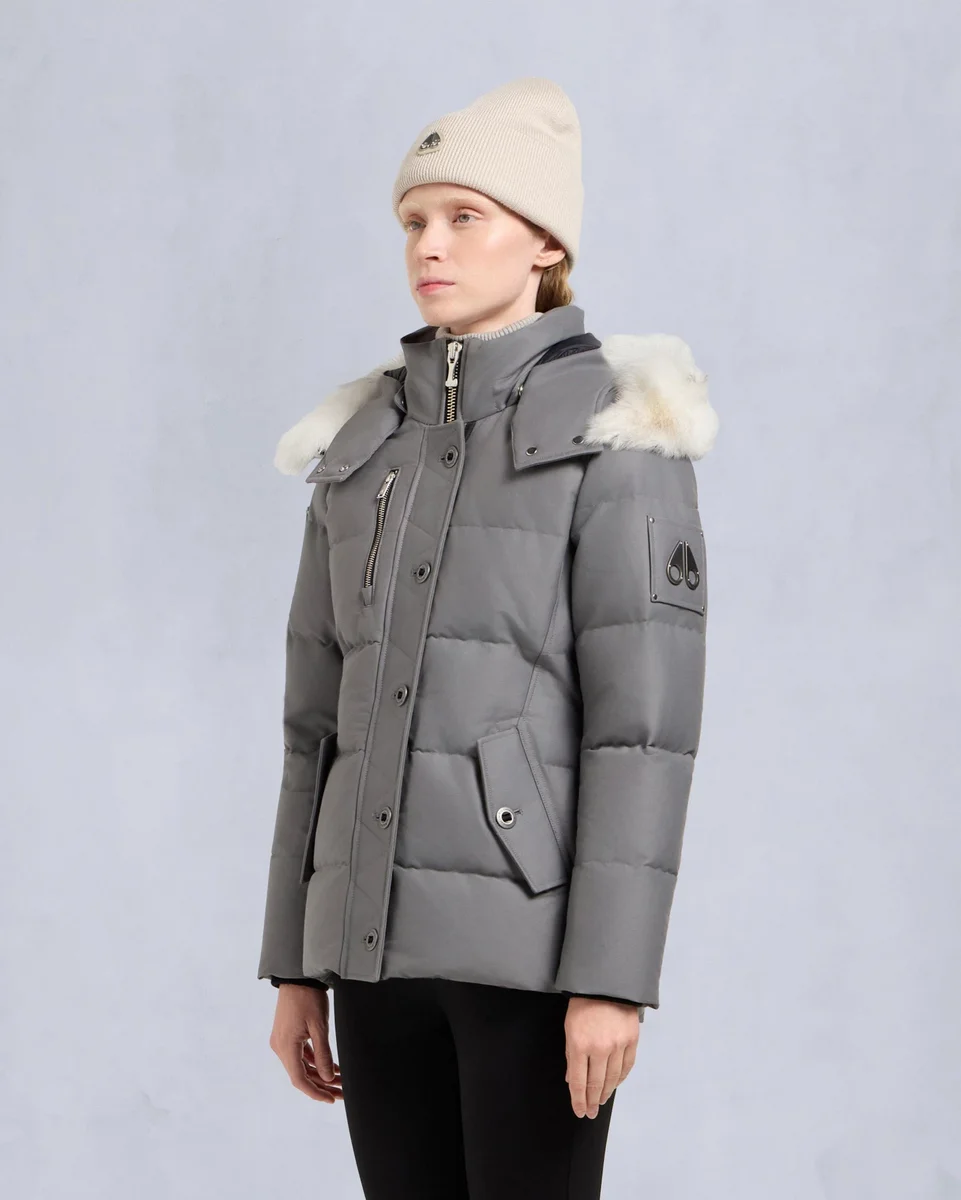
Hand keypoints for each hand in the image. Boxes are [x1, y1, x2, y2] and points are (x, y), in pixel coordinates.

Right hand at [269, 983, 342, 1103]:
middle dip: (322, 1085)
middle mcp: (280, 1047)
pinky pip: (300, 1055)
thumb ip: (323, 1054)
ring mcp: (282, 1041)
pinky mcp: (287, 1035)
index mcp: (286, 1047)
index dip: (315, 1093)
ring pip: (302, 1066)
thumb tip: (329, 1078)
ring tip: (340, 1081)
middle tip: (342, 1093)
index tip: (331, 1099)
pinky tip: (331, 1067)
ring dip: (320, 1074)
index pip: (299, 1080)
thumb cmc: (309, 998)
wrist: (298, 977)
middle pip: (301, 1075)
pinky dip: (314, 1062)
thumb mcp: (319, 1026)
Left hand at [564, 996, 639, 1117]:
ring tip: (601, 1102)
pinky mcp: (631, 1040)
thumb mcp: (570, 1028)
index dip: (578, 1100)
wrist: (606, 983)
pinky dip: (620, 1079)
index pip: (578, 1082)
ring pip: (612, 1078)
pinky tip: (614, 1085)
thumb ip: (571, 1055)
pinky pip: (626, 1067)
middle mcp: (599, 1048)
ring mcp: (617, 1045)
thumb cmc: (583, 1004)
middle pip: (596, 1084)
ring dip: (606, 1093)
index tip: (579, 1111)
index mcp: (579, 1044)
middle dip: (592, 1101)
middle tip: (590, 1112)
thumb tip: (572, 1080)